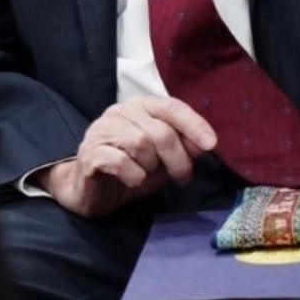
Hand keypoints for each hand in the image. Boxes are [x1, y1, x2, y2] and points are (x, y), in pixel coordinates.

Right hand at [37, 95, 216, 217]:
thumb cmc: (130, 171)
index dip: (193, 124)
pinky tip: (131, 180)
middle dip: (177, 159)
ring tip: (146, 175)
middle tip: (182, 178)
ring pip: (140, 144)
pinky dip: (133, 175)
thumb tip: (205, 143)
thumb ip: (182, 148)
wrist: (90, 192)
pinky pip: (120, 161)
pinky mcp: (89, 152)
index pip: (171, 107)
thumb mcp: (163, 162)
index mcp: (140, 106)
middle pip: (160, 131)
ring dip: (151, 167)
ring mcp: (101, 130)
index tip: (211, 144)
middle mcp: (120, 111)